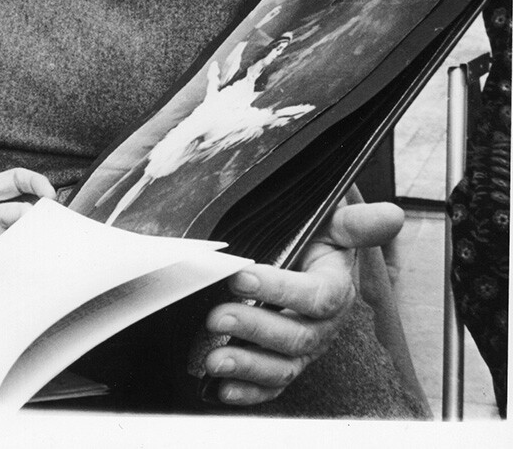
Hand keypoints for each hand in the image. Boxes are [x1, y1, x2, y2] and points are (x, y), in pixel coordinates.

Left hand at [0, 168, 54, 284]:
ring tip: (40, 260)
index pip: (13, 181)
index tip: (49, 195)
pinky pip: (5, 265)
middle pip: (22, 215)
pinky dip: (15, 270)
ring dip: (29, 248)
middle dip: (39, 221)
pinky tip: (20, 279)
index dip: (34, 183)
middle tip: (50, 236)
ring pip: (18, 241)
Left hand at [203, 200, 403, 405]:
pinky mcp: (283, 363)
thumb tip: (390, 215)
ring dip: (249, 366)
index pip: (316, 296)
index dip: (280, 290)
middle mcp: (322, 325)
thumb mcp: (334, 226)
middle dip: (255, 328)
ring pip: (283, 366)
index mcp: (335, 289)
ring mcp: (303, 348)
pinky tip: (224, 388)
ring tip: (216, 359)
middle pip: (296, 337)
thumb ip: (356, 224)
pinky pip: (271, 386)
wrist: (308, 259)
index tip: (241, 277)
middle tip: (219, 316)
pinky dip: (249, 391)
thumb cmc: (317, 242)